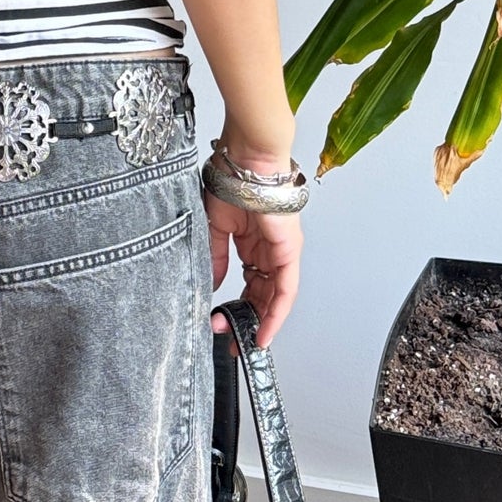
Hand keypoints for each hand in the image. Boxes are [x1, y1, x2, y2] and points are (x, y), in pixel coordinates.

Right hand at [204, 191, 301, 352]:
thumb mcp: (215, 227)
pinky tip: (264, 329)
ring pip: (275, 296)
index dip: (236, 304)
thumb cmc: (231, 181)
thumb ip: (217, 257)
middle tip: (231, 338)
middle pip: (262, 294)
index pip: (248, 282)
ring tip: (244, 339)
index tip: (223, 322)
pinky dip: (276, 312)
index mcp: (252, 242)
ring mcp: (281, 251)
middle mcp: (269, 250)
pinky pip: (285, 289)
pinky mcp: (288, 251)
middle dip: (247, 319)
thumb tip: (213, 282)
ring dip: (259, 320)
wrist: (246, 162)